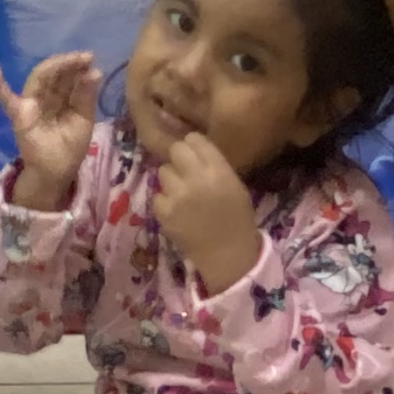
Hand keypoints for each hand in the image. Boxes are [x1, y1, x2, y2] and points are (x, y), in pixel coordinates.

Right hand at [0, 51, 100, 208]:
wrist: (56, 173)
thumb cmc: (69, 147)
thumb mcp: (84, 119)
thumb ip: (86, 97)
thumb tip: (94, 72)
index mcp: (63, 98)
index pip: (68, 77)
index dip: (77, 66)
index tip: (89, 58)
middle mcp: (46, 97)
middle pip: (55, 74)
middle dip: (68, 64)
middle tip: (84, 58)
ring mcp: (31, 104)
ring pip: (39, 79)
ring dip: (53, 66)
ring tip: (69, 59)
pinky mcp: (19, 115)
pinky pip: (6, 99)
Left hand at [153, 132, 261, 295]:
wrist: (228, 254)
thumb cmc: (236, 218)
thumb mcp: (234, 184)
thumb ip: (214, 164)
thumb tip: (192, 149)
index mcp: (218, 170)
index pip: (195, 139)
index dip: (194, 146)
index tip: (196, 156)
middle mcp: (196, 179)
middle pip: (176, 150)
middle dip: (180, 159)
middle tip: (186, 173)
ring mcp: (177, 196)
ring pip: (163, 172)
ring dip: (171, 180)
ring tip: (183, 195)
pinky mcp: (163, 212)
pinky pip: (157, 195)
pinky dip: (165, 202)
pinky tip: (177, 211)